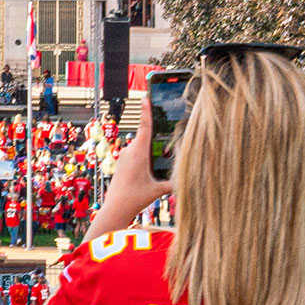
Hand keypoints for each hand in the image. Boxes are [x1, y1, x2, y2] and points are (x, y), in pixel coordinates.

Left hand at [82, 97, 173, 241]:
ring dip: (150, 146)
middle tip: (164, 122)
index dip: (147, 110)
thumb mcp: (158, 190)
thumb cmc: (134, 198)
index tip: (146, 96)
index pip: (145, 126)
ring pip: (140, 145)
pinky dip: (144, 154)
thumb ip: (174, 183)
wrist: (114, 208)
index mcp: (138, 152)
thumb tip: (190, 179)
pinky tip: (150, 163)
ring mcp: (124, 156)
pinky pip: (135, 153)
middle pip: (145, 135)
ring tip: (160, 151)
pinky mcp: (122, 163)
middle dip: (155, 129)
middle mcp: (130, 151)